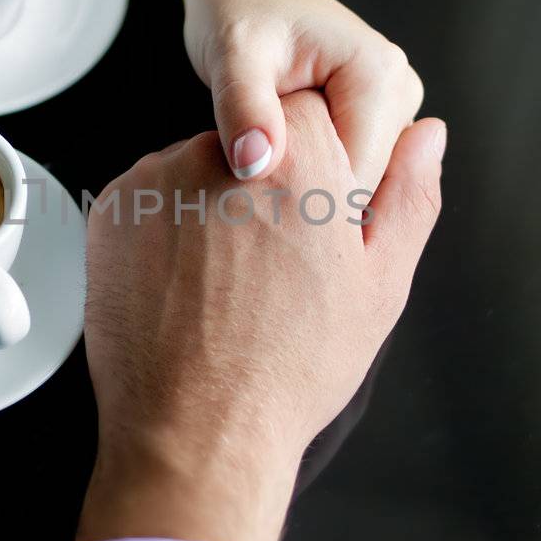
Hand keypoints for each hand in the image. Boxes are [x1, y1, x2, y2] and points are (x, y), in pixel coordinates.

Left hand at [76, 90, 445, 540]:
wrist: (195, 429)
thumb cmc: (290, 367)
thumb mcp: (379, 285)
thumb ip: (408, 196)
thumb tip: (427, 133)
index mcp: (300, 161)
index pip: (310, 112)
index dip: (315, 164)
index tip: (311, 215)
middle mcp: (222, 153)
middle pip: (252, 139)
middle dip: (262, 184)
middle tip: (267, 265)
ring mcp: (158, 179)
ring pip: (197, 169)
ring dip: (210, 205)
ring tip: (222, 284)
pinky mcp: (113, 209)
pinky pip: (150, 199)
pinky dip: (165, 230)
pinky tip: (184, 286)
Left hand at [176, 0, 424, 190]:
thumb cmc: (241, 11)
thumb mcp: (233, 54)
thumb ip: (245, 108)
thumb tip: (255, 164)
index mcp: (381, 78)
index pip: (355, 178)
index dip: (304, 205)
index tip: (250, 213)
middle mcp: (402, 95)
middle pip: (363, 187)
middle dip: (307, 200)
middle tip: (246, 194)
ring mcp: (395, 111)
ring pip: (357, 186)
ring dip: (309, 194)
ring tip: (259, 174)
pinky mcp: (379, 123)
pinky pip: (350, 173)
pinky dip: (313, 181)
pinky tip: (276, 170)